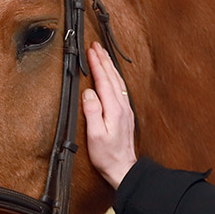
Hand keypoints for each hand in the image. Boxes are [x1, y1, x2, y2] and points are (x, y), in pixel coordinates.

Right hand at [82, 41, 136, 188]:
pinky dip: (115, 77)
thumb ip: (92, 112)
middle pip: (112, 77)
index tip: (91, 50)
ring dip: (110, 66)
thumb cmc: (107, 155)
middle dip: (104, 59)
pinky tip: (112, 76)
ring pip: (118, 82)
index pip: (104, 80)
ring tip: (103, 55)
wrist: (123, 168)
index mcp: (114, 109)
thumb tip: (89, 92)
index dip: (97, 64)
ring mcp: (126, 109)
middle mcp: (122, 106)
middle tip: (96, 45)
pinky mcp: (126, 114)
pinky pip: (120, 89)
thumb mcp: (95, 135)